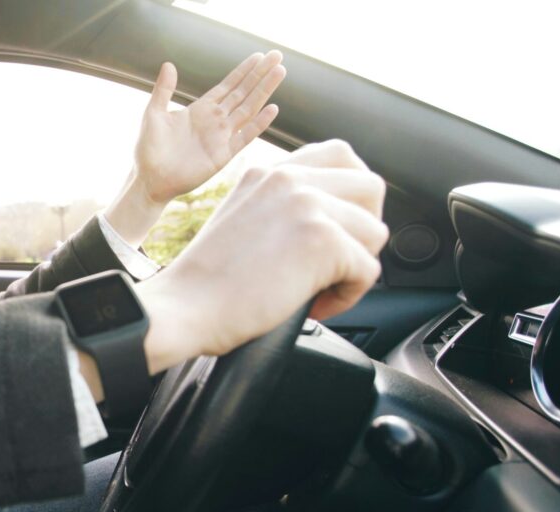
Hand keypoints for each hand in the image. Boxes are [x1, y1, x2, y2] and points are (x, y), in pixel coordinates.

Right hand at [135, 140, 387, 371]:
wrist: (183, 308)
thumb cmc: (206, 282)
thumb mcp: (242, 219)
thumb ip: (282, 206)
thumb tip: (334, 218)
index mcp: (270, 172)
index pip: (341, 156)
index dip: (351, 196)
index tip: (335, 227)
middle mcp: (289, 179)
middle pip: (371, 188)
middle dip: (364, 228)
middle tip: (334, 261)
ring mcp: (307, 205)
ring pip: (375, 232)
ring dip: (355, 266)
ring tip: (318, 287)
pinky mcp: (322, 240)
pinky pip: (369, 270)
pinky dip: (347, 296)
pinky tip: (313, 305)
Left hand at [137, 51, 285, 204]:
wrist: (150, 179)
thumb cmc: (149, 149)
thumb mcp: (154, 114)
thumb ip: (164, 90)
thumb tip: (169, 64)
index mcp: (200, 109)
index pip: (228, 86)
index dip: (243, 71)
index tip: (259, 56)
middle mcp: (215, 120)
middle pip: (243, 93)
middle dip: (260, 74)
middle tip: (277, 56)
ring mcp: (221, 137)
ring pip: (248, 108)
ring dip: (264, 91)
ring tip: (280, 72)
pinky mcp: (223, 154)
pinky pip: (245, 136)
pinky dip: (259, 123)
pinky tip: (272, 108)